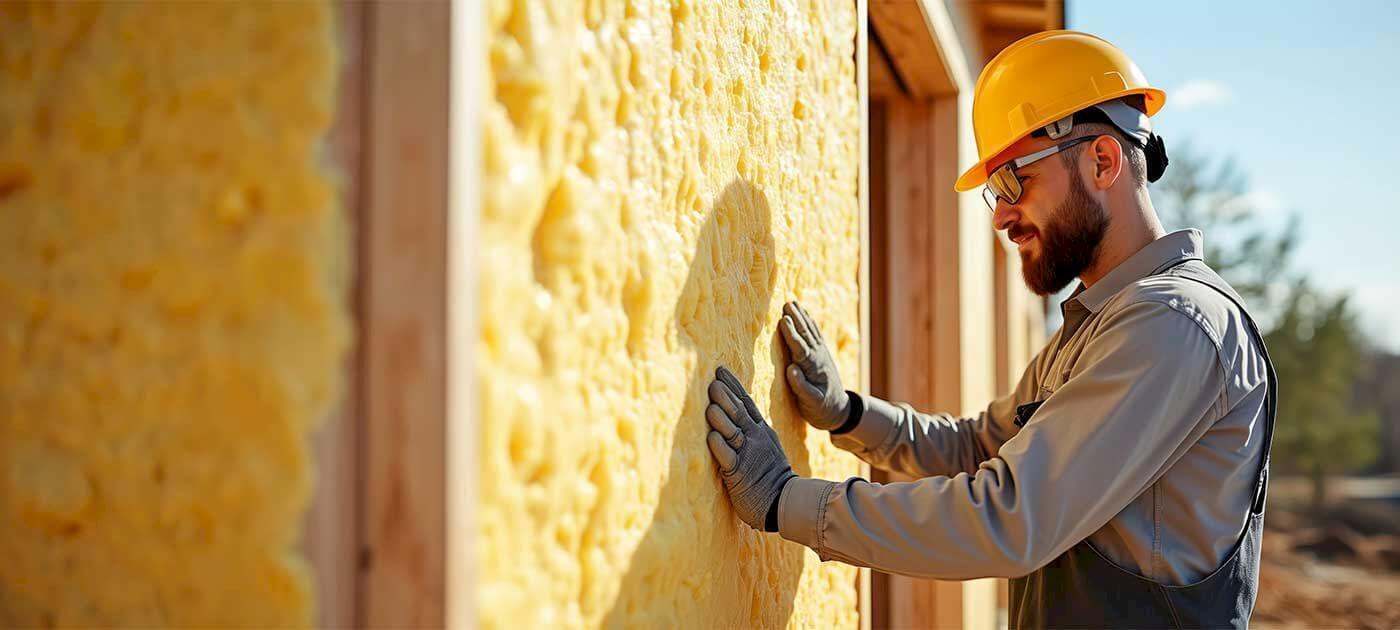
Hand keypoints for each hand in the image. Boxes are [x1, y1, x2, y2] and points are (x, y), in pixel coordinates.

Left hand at [704, 365, 796, 531]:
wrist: (783, 500)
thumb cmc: (770, 473)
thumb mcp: (767, 445)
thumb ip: (753, 428)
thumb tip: (738, 410)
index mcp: (761, 430)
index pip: (746, 402)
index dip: (733, 385)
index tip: (720, 370)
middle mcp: (755, 438)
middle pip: (739, 412)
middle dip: (725, 396)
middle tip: (713, 382)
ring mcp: (747, 455)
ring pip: (732, 432)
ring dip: (720, 418)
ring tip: (710, 405)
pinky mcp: (738, 473)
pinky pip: (727, 457)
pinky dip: (719, 446)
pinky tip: (711, 437)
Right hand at [779, 301, 849, 429]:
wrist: (838, 410)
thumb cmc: (821, 409)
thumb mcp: (811, 403)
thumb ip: (801, 387)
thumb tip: (790, 369)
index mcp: (813, 369)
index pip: (800, 348)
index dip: (791, 334)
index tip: (783, 319)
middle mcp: (818, 358)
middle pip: (806, 335)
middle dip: (796, 318)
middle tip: (787, 303)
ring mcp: (821, 355)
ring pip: (810, 332)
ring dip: (802, 317)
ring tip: (792, 303)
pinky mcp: (821, 355)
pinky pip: (815, 335)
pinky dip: (809, 323)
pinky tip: (805, 315)